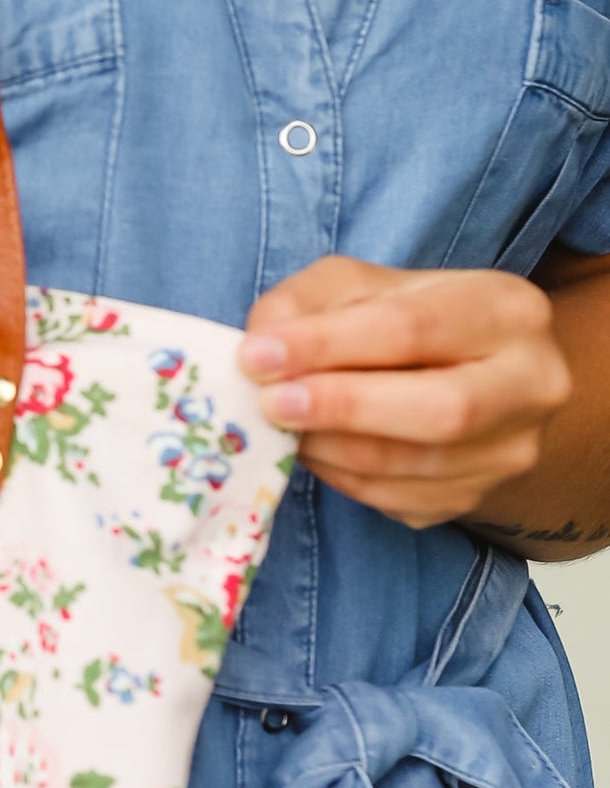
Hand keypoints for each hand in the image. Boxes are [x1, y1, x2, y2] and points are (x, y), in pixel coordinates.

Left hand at [238, 259, 570, 529]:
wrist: (473, 381)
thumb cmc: (411, 323)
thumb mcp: (361, 288)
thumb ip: (307, 304)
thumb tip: (261, 345)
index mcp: (507, 310)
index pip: (414, 328)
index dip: (329, 345)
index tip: (258, 356)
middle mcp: (531, 384)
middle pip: (441, 410)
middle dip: (344, 407)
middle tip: (271, 404)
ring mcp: (509, 451)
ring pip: (412, 465)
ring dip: (331, 448)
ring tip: (281, 426)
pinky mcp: (473, 497)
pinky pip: (394, 500)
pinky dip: (341, 477)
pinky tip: (314, 450)